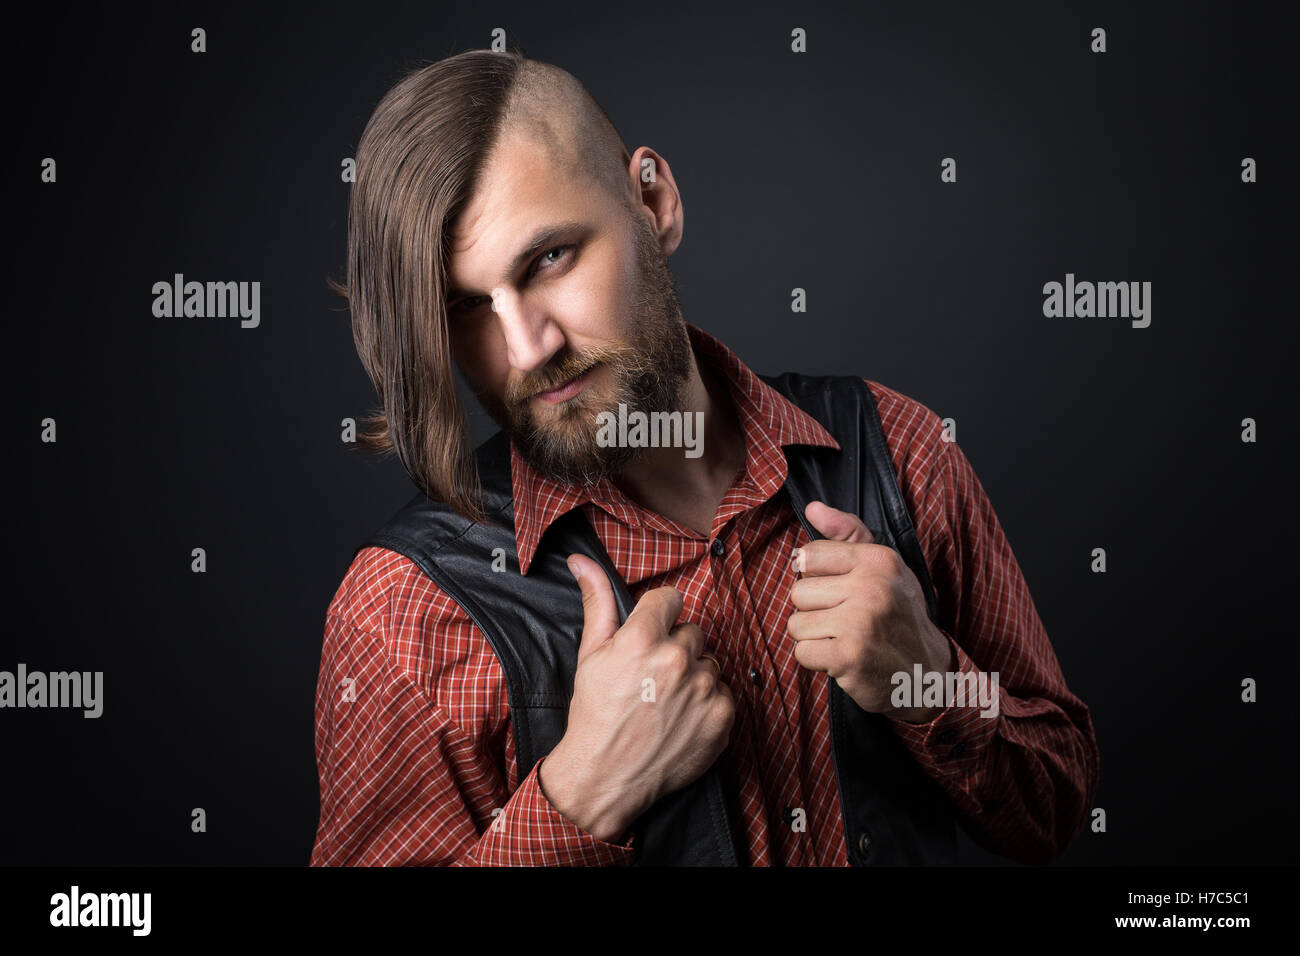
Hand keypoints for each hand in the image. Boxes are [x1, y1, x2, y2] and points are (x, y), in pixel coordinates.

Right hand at [538, 554, 735, 841]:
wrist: (605, 776)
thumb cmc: (595, 714)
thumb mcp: (590, 654)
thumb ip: (596, 601)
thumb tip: (582, 561)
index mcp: (643, 638)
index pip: (670, 598)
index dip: (658, 616)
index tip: (649, 635)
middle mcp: (678, 659)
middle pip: (692, 631)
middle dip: (674, 647)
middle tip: (652, 676)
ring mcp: (704, 688)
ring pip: (709, 661)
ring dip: (693, 675)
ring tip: (666, 700)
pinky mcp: (722, 715)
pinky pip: (723, 691)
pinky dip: (707, 703)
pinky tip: (681, 718)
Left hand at [786, 501, 954, 722]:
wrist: (927, 674)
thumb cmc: (899, 616)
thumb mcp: (885, 568)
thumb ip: (848, 534)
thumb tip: (812, 508)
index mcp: (878, 559)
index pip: (809, 555)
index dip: (816, 577)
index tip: (839, 591)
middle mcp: (871, 586)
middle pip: (798, 592)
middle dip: (814, 611)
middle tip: (845, 621)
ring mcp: (860, 622)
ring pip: (796, 624)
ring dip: (815, 638)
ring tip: (845, 639)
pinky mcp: (849, 656)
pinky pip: (802, 652)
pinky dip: (817, 662)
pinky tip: (843, 659)